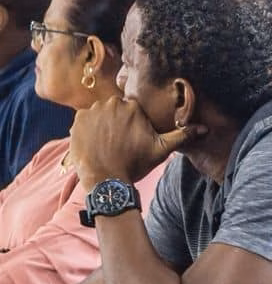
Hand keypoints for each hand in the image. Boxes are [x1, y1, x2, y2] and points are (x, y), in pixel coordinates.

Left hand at [70, 96, 197, 187]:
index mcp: (133, 106)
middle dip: (116, 122)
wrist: (105, 179)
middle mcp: (112, 104)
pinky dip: (88, 129)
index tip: (130, 136)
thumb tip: (205, 128)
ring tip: (105, 144)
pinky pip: (84, 120)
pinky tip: (94, 143)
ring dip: (102, 125)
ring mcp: (93, 111)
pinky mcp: (77, 120)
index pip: (132, 108)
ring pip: (99, 114)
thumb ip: (182, 135)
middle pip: (115, 109)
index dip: (132, 123)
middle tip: (118, 142)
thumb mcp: (161, 150)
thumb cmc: (134, 164)